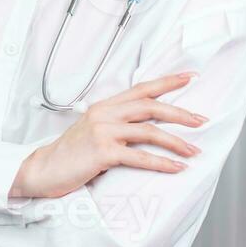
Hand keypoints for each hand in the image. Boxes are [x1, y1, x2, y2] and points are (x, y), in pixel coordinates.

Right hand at [10, 73, 207, 198]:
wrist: (43, 169)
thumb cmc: (71, 153)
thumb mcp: (93, 129)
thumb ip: (115, 122)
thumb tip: (147, 124)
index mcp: (105, 105)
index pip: (142, 88)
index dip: (168, 82)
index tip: (191, 77)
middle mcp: (105, 113)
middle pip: (151, 106)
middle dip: (180, 113)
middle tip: (202, 120)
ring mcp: (103, 132)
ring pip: (149, 131)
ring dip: (176, 142)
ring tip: (194, 151)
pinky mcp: (102, 153)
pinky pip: (139, 157)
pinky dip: (161, 163)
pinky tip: (176, 168)